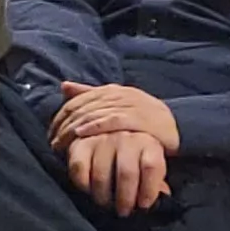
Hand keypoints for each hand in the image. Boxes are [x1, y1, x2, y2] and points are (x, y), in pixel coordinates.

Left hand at [51, 82, 179, 151]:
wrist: (178, 124)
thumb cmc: (143, 116)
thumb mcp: (118, 103)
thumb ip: (91, 94)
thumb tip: (63, 85)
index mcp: (111, 90)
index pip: (77, 100)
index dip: (61, 116)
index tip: (51, 133)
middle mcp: (119, 94)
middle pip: (82, 107)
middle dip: (64, 125)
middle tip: (53, 143)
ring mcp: (131, 105)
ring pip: (93, 113)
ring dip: (74, 129)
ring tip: (62, 144)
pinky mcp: (141, 118)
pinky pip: (113, 120)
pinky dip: (95, 126)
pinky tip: (81, 135)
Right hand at [69, 129, 170, 214]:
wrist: (105, 132)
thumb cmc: (133, 156)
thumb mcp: (150, 163)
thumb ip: (156, 181)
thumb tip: (161, 198)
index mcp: (149, 142)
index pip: (151, 166)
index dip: (149, 190)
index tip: (144, 205)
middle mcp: (126, 137)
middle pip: (127, 173)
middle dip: (125, 198)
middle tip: (123, 211)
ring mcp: (101, 139)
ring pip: (101, 175)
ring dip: (103, 197)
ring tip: (107, 205)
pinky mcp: (80, 144)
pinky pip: (79, 169)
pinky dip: (83, 186)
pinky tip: (89, 191)